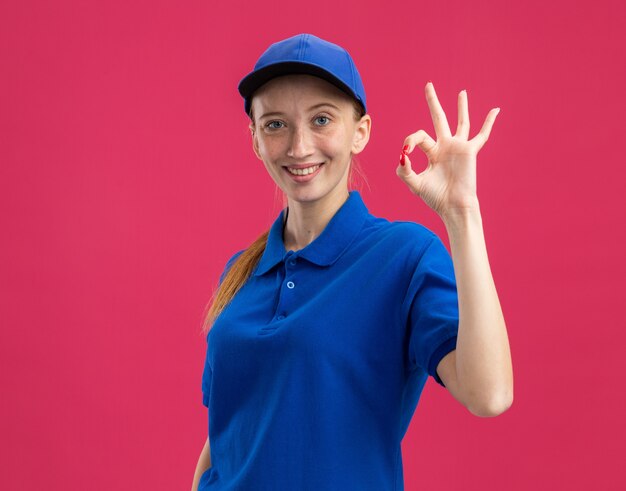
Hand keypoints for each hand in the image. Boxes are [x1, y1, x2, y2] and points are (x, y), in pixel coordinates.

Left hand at [396, 82, 499, 219]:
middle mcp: (445, 147)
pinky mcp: (470, 151)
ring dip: (461, 107)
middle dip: (433, 102)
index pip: (418, 137)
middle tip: (428, 84)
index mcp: (432, 153)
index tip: (405, 153)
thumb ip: (404, 171)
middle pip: (438, 119)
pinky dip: (488, 123)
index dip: (410, 141)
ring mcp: (458, 148)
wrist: (452, 206)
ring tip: (462, 92)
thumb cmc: (435, 197)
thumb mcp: (415, 184)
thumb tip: (401, 155)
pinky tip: (495, 111)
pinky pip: (481, 135)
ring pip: (461, 123)